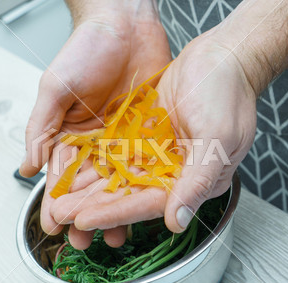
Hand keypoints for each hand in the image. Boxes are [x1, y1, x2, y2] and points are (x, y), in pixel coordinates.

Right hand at [19, 4, 171, 248]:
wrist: (123, 23)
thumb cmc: (85, 49)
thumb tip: (27, 167)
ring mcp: (121, 139)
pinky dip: (143, 187)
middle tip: (84, 241)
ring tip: (116, 235)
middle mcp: (95, 141)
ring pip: (117, 182)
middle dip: (86, 215)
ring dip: (115, 209)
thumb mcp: (55, 87)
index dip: (56, 202)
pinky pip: (145, 164)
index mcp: (68, 133)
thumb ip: (41, 127)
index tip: (55, 226)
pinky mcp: (146, 132)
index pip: (59, 176)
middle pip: (89, 187)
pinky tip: (144, 206)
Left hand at [53, 35, 256, 247]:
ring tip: (59, 197)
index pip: (150, 203)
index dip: (116, 213)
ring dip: (90, 187)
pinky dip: (97, 162)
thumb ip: (197, 181)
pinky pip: (118, 153)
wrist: (221, 57)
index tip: (85, 220)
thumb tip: (178, 221)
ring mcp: (159, 154)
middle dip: (94, 205)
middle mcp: (174, 172)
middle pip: (129, 194)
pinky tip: (74, 169)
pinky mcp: (146, 137)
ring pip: (119, 176)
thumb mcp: (217, 138)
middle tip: (60, 213)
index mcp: (195, 180)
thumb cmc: (227, 93)